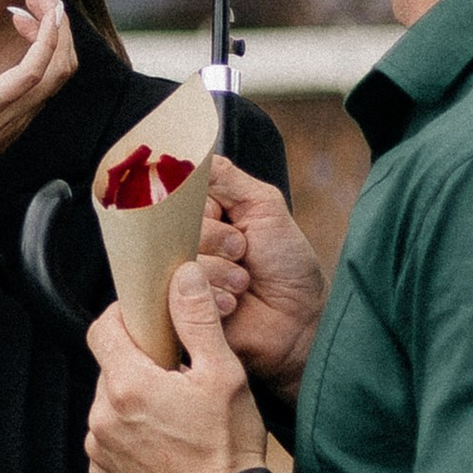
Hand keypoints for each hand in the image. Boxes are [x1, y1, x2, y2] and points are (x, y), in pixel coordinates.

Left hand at [0, 0, 76, 192]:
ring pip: (60, 64)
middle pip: (64, 64)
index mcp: (16, 114)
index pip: (50, 73)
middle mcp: (22, 114)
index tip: (22, 13)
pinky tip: (47, 12)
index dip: (47, 38)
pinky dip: (48, 38)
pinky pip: (38, 70)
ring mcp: (11, 111)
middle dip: (58, 23)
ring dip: (57, 23)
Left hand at [83, 261, 266, 472]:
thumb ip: (197, 321)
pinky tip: (165, 443)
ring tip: (175, 415)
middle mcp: (103, 416)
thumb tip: (184, 276)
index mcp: (128, 385)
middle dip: (138, 363)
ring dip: (134, 400)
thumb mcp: (224, 374)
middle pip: (110, 367)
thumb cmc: (228, 447)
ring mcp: (100, 449)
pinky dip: (131, 434)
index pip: (102, 329)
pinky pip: (110, 440)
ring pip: (110, 404)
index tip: (147, 321)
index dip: (123, 317)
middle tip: (177, 374)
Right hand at [199, 157, 326, 396]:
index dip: (200, 206)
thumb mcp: (264, 205)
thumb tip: (193, 154)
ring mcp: (179, 278)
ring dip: (221, 271)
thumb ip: (226, 176)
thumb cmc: (286, 262)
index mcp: (201, 215)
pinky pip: (182, 293)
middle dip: (216, 239)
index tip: (221, 214)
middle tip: (243, 251)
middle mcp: (184, 244)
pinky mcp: (178, 310)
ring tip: (243, 283)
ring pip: (179, 259)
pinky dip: (215, 295)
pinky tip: (233, 304)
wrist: (300, 318)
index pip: (175, 194)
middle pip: (173, 227)